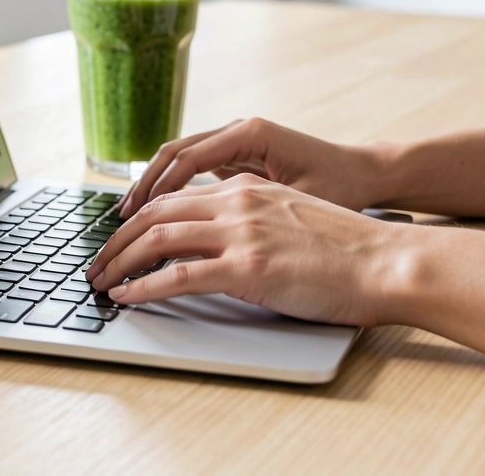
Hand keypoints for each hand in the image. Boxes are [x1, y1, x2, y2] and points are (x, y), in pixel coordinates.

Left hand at [86, 175, 401, 325]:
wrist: (388, 262)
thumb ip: (254, 218)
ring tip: (101, 281)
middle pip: (155, 213)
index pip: (175, 196)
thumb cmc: (350, 250)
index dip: (139, 218)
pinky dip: (144, 287)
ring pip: (158, 239)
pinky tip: (128, 297)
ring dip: (120, 262)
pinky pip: (178, 276)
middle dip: (117, 240)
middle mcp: (237, 201)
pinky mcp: (248, 267)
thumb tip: (222, 240)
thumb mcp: (293, 216)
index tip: (119, 238)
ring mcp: (241, 232)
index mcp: (246, 188)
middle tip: (97, 263)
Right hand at [119, 117, 395, 217]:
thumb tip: (211, 232)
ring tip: (129, 218)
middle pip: (173, 154)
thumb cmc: (343, 187)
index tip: (135, 216)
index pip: (186, 159)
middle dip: (144, 188)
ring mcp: (235, 141)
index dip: (156, 189)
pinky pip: (193, 170)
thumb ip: (255, 209)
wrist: (369, 174)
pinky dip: (172, 190)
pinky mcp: (237, 157)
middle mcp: (237, 130)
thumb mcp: (301, 201)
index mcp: (249, 133)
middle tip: (120, 220)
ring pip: (179, 160)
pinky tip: (158, 215)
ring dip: (153, 188)